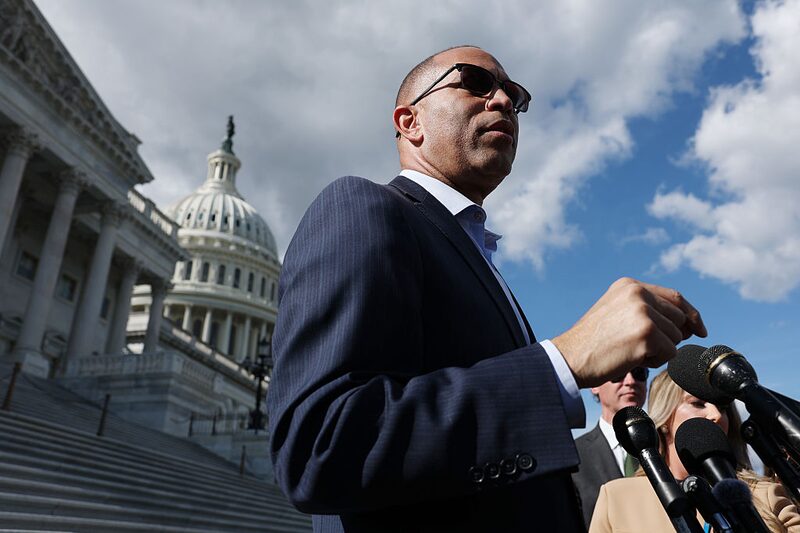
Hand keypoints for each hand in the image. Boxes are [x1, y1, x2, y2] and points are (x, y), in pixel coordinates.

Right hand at [551, 277, 705, 387]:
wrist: (570, 357)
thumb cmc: (592, 341)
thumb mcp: (616, 311)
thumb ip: (646, 309)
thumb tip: (690, 324)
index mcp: (630, 286)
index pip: (673, 297)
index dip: (690, 314)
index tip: (699, 328)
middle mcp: (638, 294)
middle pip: (679, 318)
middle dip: (670, 336)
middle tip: (642, 346)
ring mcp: (643, 313)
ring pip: (676, 337)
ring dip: (659, 350)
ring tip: (630, 350)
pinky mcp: (647, 335)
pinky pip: (670, 353)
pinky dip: (655, 361)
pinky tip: (632, 358)